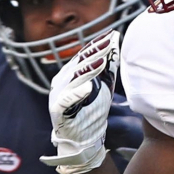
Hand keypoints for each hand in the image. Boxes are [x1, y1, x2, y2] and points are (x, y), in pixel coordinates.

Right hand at [40, 31, 119, 173]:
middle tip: (108, 41)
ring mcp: (59, 95)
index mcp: (72, 74)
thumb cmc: (93, 110)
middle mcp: (63, 82)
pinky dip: (76, 94)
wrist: (84, 139)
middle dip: (94, 51)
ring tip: (102, 61)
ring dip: (88, 69)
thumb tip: (115, 43)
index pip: (85, 55)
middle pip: (79, 63)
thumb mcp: (103, 85)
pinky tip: (88, 88)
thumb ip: (107, 67)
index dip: (97, 44)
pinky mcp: (58, 111)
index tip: (111, 34)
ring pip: (73, 78)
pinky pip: (65, 101)